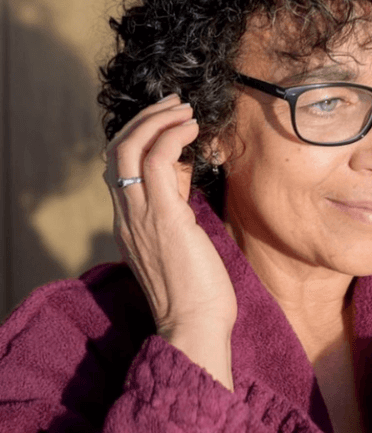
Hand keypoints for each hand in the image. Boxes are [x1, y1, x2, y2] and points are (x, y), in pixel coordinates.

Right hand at [104, 95, 235, 389]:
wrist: (195, 328)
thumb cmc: (197, 295)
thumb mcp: (179, 249)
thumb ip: (173, 219)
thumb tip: (183, 192)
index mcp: (129, 225)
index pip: (118, 170)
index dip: (139, 139)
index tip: (168, 124)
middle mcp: (126, 217)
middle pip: (114, 152)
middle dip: (143, 120)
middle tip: (173, 104)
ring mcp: (140, 217)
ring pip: (128, 148)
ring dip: (157, 120)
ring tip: (185, 109)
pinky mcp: (163, 218)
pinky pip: (154, 162)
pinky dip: (171, 136)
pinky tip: (192, 127)